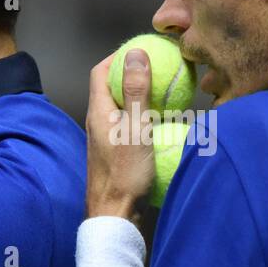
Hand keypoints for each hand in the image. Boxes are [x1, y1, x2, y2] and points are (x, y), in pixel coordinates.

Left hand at [85, 48, 155, 220]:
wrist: (115, 217)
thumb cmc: (125, 174)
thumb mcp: (136, 128)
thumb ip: (136, 91)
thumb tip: (136, 53)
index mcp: (98, 111)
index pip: (101, 71)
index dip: (119, 56)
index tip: (143, 49)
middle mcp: (99, 122)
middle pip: (113, 87)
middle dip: (135, 75)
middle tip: (161, 68)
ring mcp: (108, 140)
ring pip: (124, 108)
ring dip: (143, 98)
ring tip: (168, 92)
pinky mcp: (118, 154)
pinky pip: (132, 127)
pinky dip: (147, 119)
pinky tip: (166, 124)